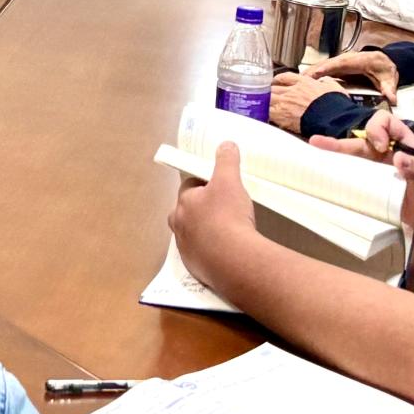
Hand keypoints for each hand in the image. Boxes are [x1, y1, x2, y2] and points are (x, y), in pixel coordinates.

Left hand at [168, 143, 257, 291]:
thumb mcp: (230, 181)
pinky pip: (201, 256)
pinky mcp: (195, 268)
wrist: (234, 260)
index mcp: (183, 202)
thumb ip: (226, 161)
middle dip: (201, 210)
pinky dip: (211, 253)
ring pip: (192, 235)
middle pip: (187, 212)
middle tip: (222, 210)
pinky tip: (227, 252)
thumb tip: (226, 145)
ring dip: (205, 232)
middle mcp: (179, 225)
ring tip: (226, 232)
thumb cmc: (228, 216)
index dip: (204, 185)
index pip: (190, 187)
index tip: (218, 187)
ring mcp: (186, 248)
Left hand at [269, 71, 345, 132]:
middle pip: (273, 87)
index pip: (284, 77)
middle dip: (269, 91)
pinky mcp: (282, 116)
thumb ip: (327, 83)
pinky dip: (266, 113)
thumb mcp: (334, 88)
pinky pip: (269, 112)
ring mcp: (285, 103)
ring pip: (268, 98)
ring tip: (264, 105)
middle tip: (267, 95)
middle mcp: (292, 91)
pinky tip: (266, 116)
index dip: (278, 80)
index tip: (276, 82)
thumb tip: (326, 82)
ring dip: (265, 101)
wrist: (334, 119)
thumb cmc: (336, 105)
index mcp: (303, 82)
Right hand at [306, 49, 399, 102]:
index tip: (313, 75)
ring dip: (309, 73)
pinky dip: (313, 75)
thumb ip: (389, 88)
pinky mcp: (337, 67)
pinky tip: (304, 83)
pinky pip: (323, 70)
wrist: (384, 61)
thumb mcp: (388, 78)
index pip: (337, 64)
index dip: (324, 69)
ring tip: (295, 82)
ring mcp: (339, 62)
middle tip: (297, 81)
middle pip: (324, 64)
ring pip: (321, 66)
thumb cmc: (384, 67)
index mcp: (355, 61)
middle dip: (311, 72)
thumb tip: (391, 98)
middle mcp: (344, 59)